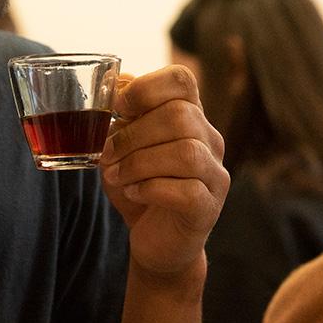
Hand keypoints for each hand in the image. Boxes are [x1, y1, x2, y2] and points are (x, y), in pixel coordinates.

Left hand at [100, 65, 228, 279]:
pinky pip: (188, 190)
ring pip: (186, 152)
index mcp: (191, 116)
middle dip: (134, 134)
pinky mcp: (208, 208)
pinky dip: (152, 189)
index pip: (182, 80)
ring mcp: (215, 174)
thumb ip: (124, 117)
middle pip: (181, 115)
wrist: (157, 243)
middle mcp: (210, 140)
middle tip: (107, 154)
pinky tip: (134, 192)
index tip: (118, 107)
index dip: (147, 87)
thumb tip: (116, 83)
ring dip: (140, 163)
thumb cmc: (141, 187)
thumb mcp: (126, 148)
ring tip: (117, 176)